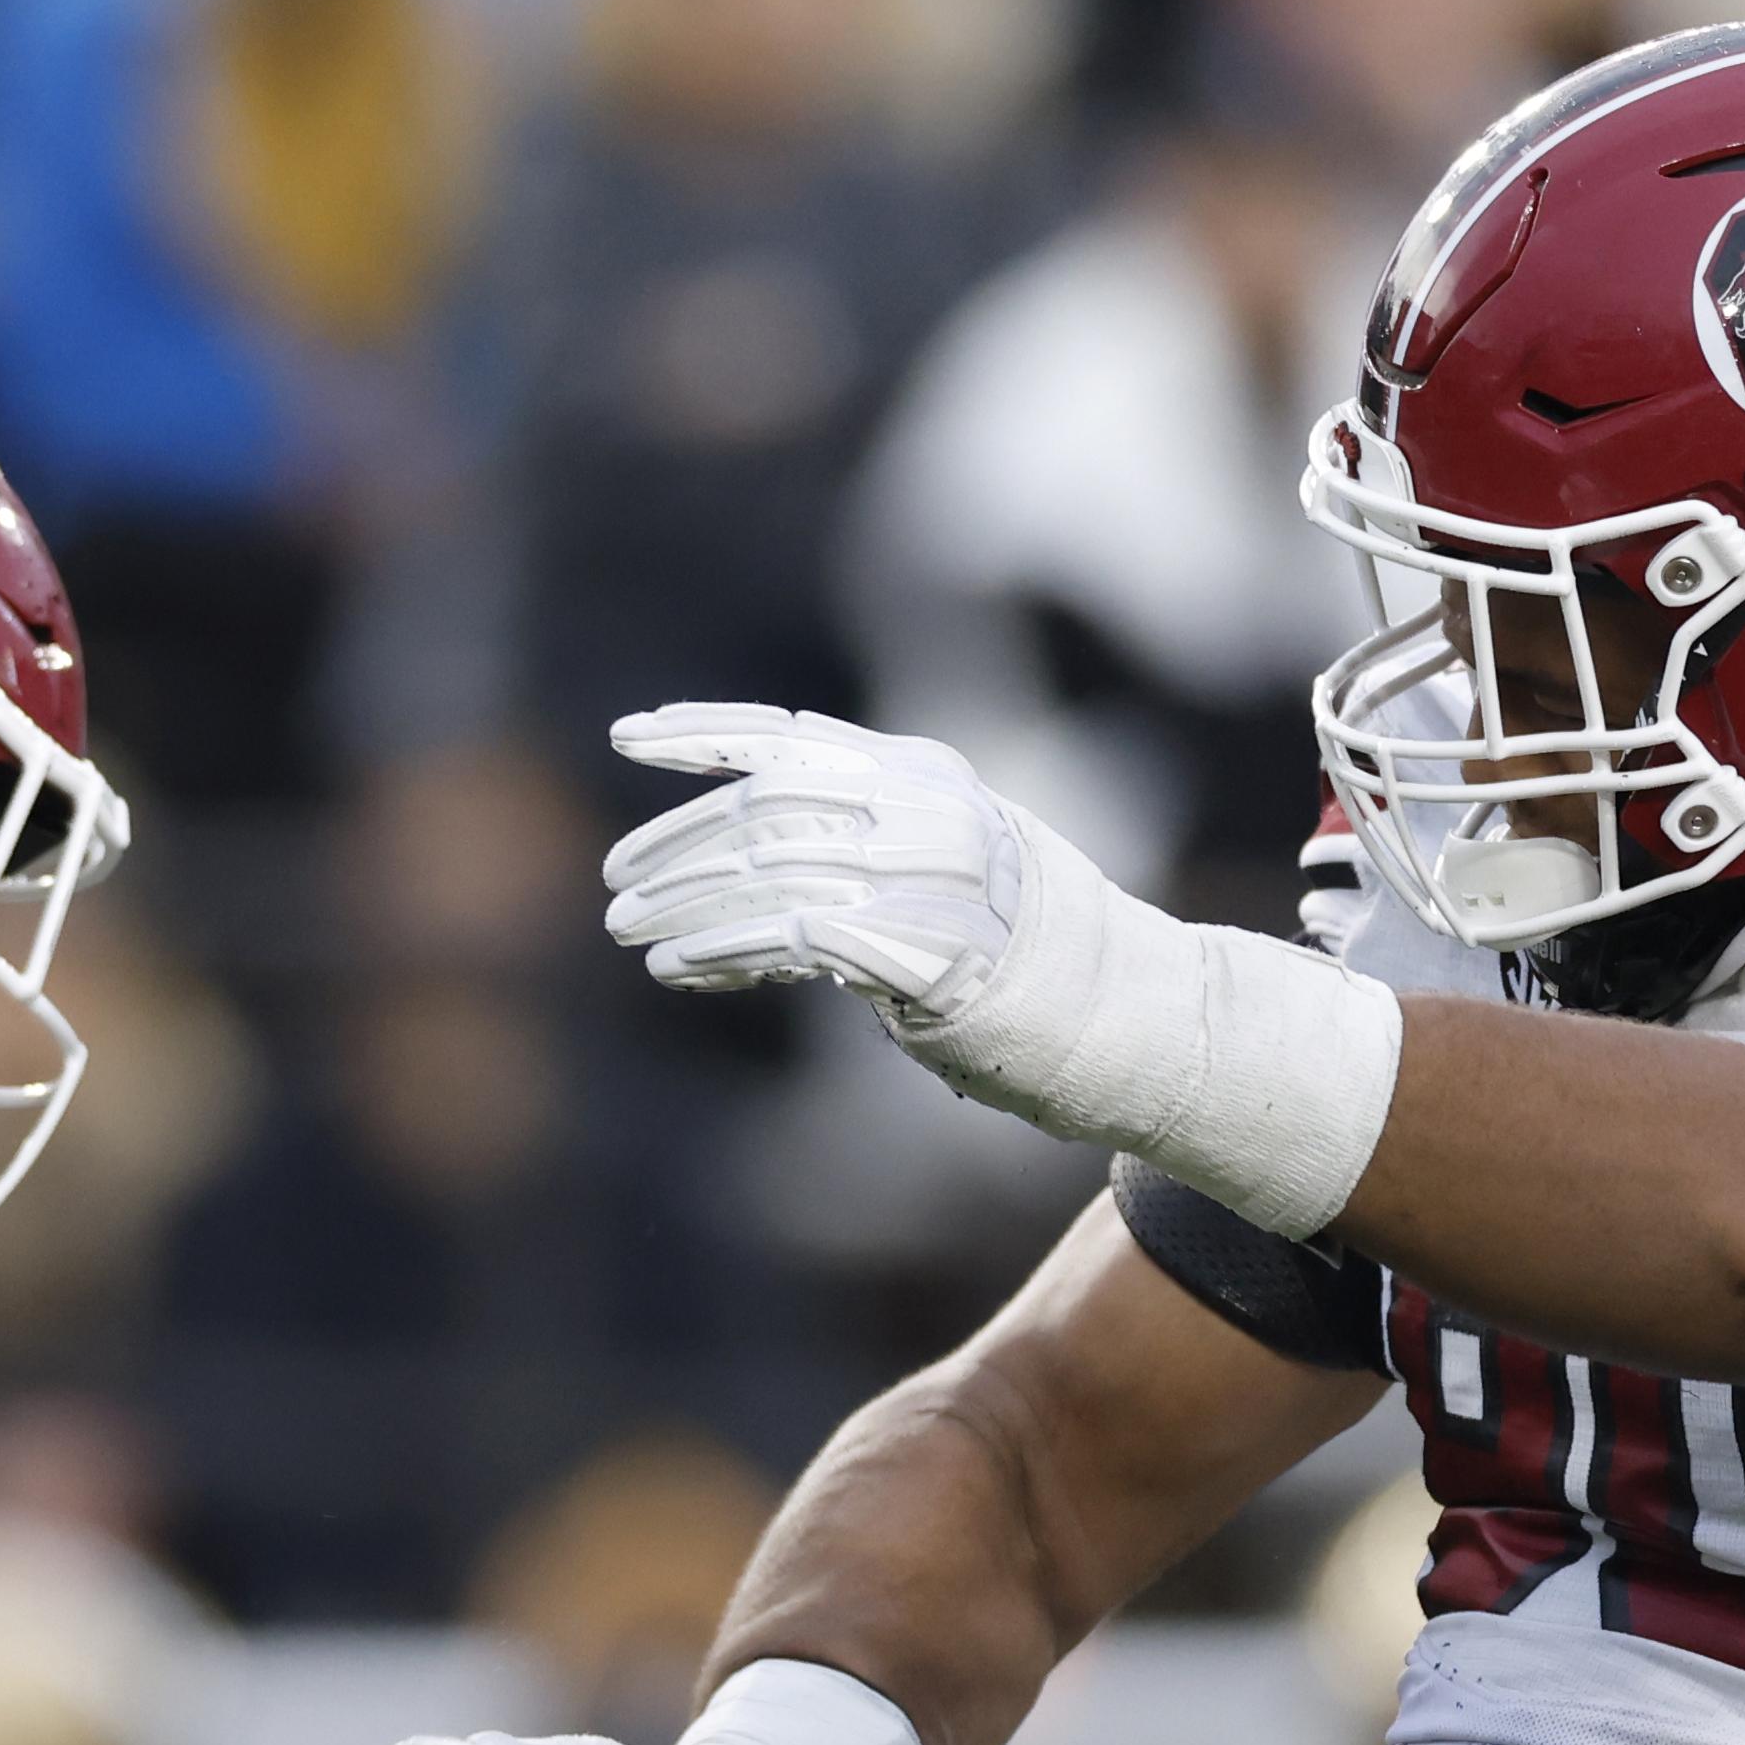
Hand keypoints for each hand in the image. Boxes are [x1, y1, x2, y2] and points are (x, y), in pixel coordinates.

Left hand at [599, 697, 1407, 1240]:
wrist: (1130, 1014)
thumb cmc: (1033, 953)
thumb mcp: (949, 864)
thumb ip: (868, 842)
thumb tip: (758, 862)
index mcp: (923, 773)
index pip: (791, 733)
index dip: (704, 730)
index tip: (628, 735)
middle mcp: (920, 809)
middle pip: (761, 809)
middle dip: (677, 844)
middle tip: (614, 880)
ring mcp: (923, 876)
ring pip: (764, 872)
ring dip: (682, 902)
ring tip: (628, 929)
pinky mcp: (918, 947)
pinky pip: (791, 937)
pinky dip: (723, 950)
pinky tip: (678, 967)